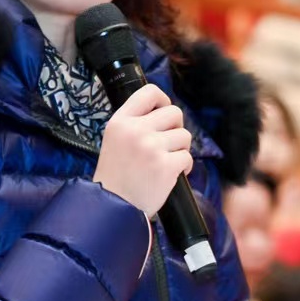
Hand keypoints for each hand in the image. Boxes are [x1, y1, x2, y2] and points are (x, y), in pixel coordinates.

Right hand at [93, 84, 193, 215]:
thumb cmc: (115, 177)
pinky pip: (188, 157)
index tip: (163, 114)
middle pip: (174, 112)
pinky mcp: (166, 166)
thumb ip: (134, 124)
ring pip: (184, 136)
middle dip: (175, 128)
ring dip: (180, 149)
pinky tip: (171, 175)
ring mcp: (151, 147)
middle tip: (166, 144)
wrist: (111, 209)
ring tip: (165, 163)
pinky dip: (184, 167)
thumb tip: (164, 112)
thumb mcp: (114, 140)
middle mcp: (136, 130)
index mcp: (120, 121)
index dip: (163, 100)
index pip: (150, 91)